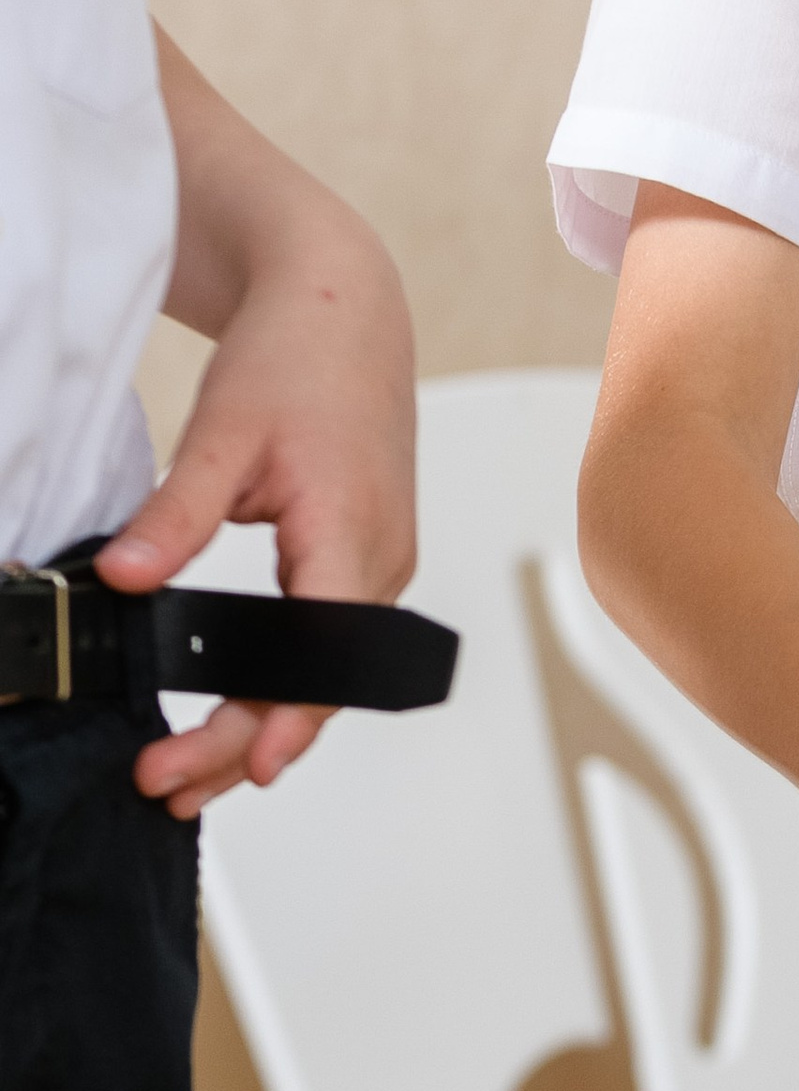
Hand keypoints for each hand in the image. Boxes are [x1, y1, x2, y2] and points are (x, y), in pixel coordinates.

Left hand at [99, 230, 415, 818]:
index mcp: (353, 534)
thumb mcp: (222, 434)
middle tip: (167, 781)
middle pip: (322, 686)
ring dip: (264, 722)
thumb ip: (174, 515)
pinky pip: (332, 642)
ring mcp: (382, 564)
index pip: (321, 660)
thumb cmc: (299, 359)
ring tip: (192, 767)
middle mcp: (383, 562)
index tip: (237, 771)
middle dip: (246, 745)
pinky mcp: (368, 559)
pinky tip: (239, 709)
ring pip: (329, 673)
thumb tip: (123, 581)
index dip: (280, 724)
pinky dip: (285, 684)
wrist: (346, 309)